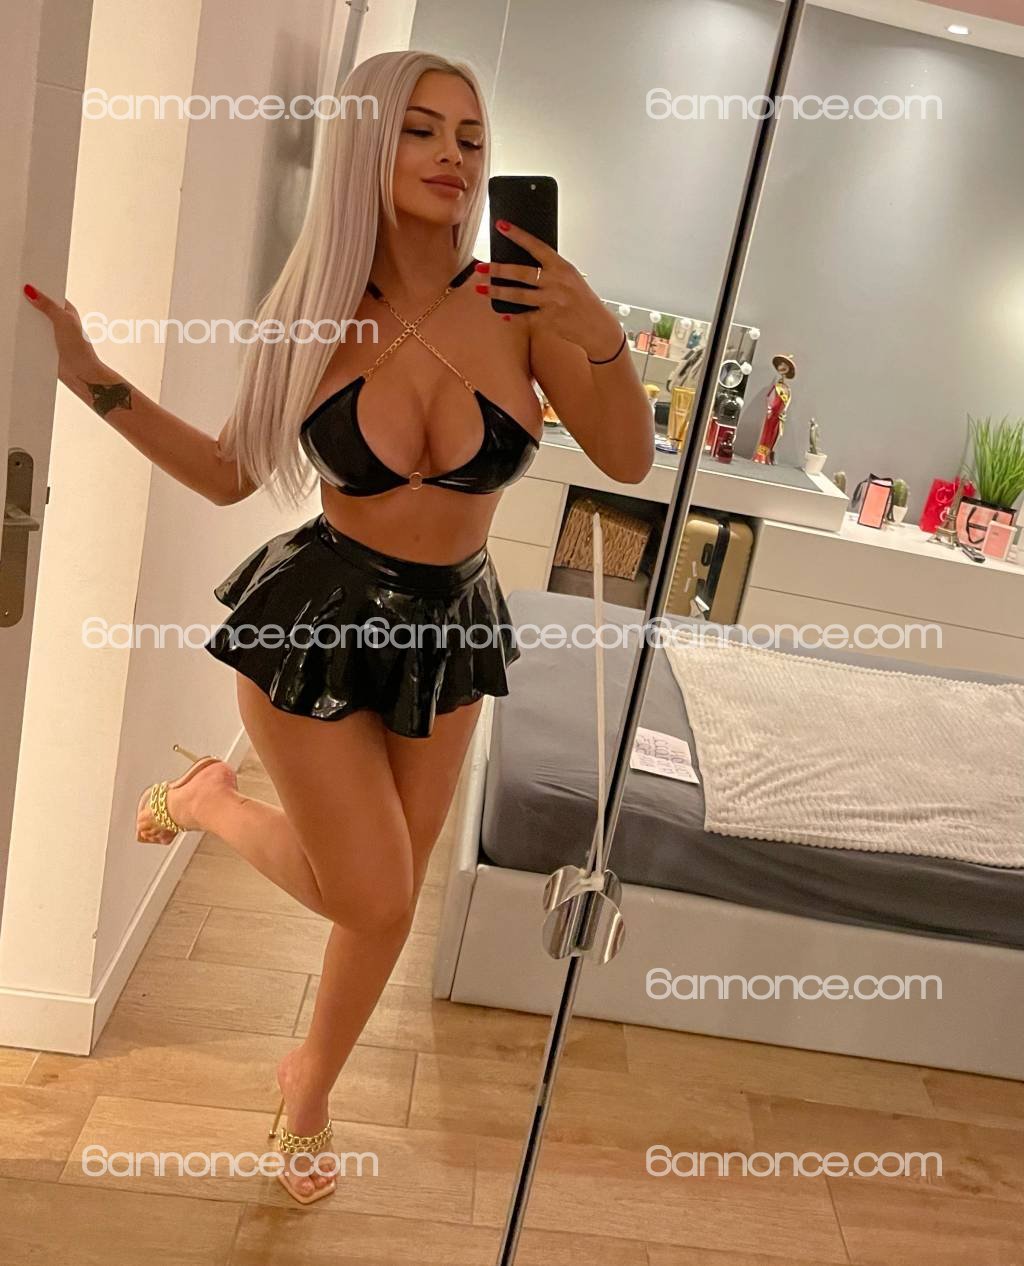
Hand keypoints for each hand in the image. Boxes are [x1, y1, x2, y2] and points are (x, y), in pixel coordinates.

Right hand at [22, 283, 105, 393]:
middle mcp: (57, 320)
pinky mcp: (43, 345)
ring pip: (32, 322)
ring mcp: (50, 333)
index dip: (36, 288)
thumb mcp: (64, 321)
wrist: (81, 373)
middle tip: (11, 297)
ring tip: (9, 311)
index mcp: (65, 310)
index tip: (21, 282)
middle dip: (26, 304)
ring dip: (24, 321)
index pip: (48, 294)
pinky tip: (13, 330)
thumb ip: (48, 306)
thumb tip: (31, 291)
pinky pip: (30, 336)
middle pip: (37, 307)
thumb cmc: (79, 347)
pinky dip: (23, 334)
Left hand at [478, 222, 624, 360]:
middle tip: (480, 267)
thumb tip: (522, 262)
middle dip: (497, 270)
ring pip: (517, 296)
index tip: (501, 225)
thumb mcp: (570, 277)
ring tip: (480, 289)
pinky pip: (524, 316)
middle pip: (521, 273)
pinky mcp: (547, 321)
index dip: (518, 235)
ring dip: (496, 292)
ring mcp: (551, 303)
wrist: (597, 327)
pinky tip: (502, 313)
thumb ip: (550, 269)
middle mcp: (556, 283)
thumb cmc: (581, 299)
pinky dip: (512, 315)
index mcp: (562, 267)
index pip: (537, 246)